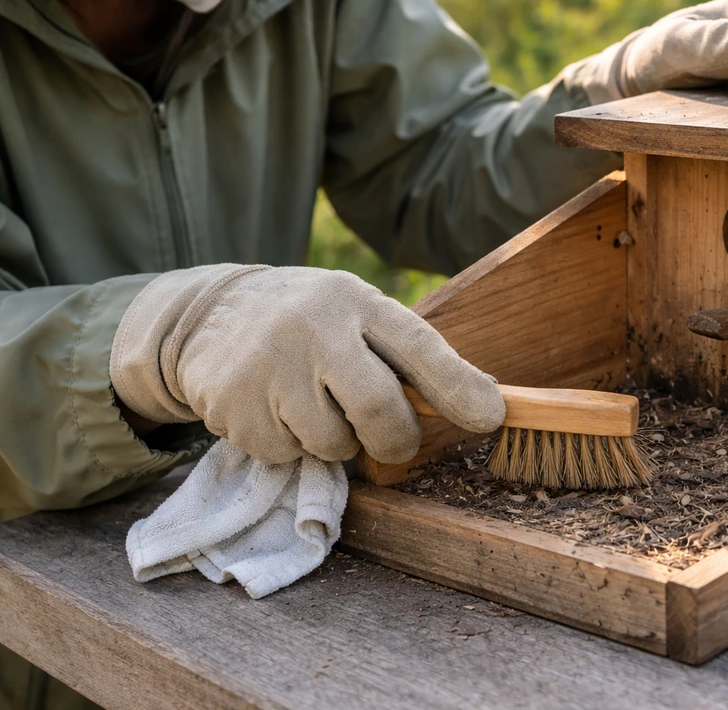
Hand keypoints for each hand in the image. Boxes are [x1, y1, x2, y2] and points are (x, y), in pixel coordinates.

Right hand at [111, 265, 504, 464]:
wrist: (210, 313)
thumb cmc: (310, 323)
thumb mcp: (359, 319)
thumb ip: (414, 359)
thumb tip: (488, 406)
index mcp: (354, 300)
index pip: (417, 346)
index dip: (457, 387)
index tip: (490, 418)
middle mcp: (313, 326)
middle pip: (378, 410)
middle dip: (395, 440)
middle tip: (390, 441)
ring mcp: (267, 363)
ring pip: (331, 443)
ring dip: (334, 441)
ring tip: (311, 404)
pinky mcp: (231, 401)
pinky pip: (284, 454)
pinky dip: (288, 445)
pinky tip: (273, 408)